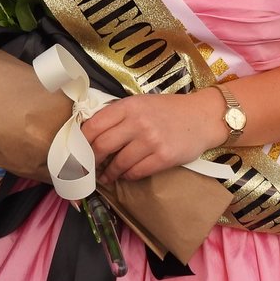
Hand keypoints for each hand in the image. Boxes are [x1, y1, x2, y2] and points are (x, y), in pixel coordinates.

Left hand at [81, 89, 223, 182]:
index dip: (80, 142)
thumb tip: (90, 135)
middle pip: (102, 146)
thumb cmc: (168, 110)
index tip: (77, 152)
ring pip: (118, 163)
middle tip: (88, 168)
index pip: (93, 126)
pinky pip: (136, 172)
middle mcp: (138, 122)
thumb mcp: (141, 103)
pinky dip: (128, 176)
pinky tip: (126, 174)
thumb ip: (118, 115)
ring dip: (109, 173)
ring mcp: (151, 140)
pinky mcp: (163, 157)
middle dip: (91, 161)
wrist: (202, 117)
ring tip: (107, 176)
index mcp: (128, 106)